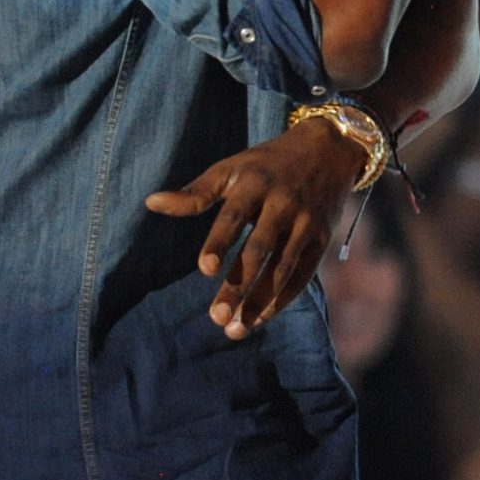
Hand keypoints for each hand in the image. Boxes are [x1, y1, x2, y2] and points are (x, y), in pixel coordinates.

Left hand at [145, 117, 365, 338]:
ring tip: (235, 330)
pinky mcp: (322, 238)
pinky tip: (259, 319)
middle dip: (239, 284)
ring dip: (259, 301)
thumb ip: (195, 193)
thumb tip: (151, 203)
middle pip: (260, 249)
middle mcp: (283, 202)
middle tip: (216, 317)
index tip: (206, 270)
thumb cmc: (266, 164)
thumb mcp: (231, 169)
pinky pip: (303, 274)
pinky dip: (282, 299)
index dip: (220, 242)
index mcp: (255, 183)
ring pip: (283, 268)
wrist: (328, 149)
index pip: (234, 216)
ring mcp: (305, 222)